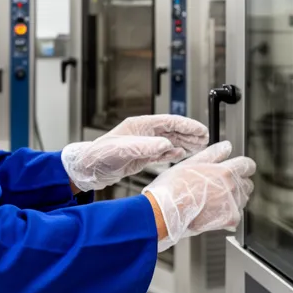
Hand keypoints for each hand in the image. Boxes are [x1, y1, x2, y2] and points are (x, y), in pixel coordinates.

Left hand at [61, 115, 208, 191]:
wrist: (87, 170)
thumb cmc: (99, 155)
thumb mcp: (124, 150)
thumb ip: (146, 147)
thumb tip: (166, 143)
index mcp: (139, 126)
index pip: (169, 122)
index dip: (187, 125)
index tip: (201, 130)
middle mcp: (142, 133)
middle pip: (171, 130)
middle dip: (189, 133)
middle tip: (205, 138)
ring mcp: (142, 144)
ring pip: (168, 140)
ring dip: (184, 142)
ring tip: (199, 146)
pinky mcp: (139, 156)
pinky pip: (160, 152)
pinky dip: (172, 152)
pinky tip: (180, 154)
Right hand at [142, 141, 255, 251]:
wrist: (166, 211)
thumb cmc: (173, 187)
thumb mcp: (191, 163)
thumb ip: (213, 154)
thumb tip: (227, 146)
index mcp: (225, 171)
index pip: (248, 165)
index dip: (244, 166)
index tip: (239, 169)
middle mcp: (232, 187)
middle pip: (247, 183)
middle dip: (238, 183)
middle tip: (220, 186)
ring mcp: (232, 204)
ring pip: (243, 200)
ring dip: (234, 198)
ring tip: (213, 199)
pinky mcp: (229, 219)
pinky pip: (237, 215)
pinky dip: (229, 214)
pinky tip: (213, 212)